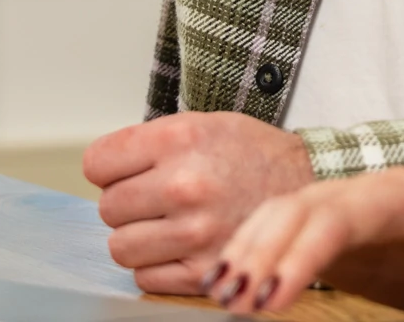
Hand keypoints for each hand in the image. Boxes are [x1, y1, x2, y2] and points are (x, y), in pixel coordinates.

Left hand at [83, 112, 314, 294]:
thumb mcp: (204, 125)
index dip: (109, 169)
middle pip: (108, 208)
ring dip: (138, 238)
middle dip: (126, 204)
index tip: (123, 172)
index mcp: (181, 140)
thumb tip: (101, 169)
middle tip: (155, 198)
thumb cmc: (252, 155)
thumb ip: (151, 142)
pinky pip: (145, 278)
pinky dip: (156, 266)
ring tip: (166, 224)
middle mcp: (185, 185)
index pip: (97, 163)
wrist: (307, 186)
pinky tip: (179, 247)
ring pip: (121, 247)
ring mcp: (195, 232)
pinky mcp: (204, 271)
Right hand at [213, 166, 403, 316]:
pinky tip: (223, 282)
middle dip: (260, 253)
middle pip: (297, 209)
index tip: (271, 298)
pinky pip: (280, 232)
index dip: (300, 254)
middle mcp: (366, 193)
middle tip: (231, 302)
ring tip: (219, 295)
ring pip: (280, 215)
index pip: (338, 217)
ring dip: (246, 251)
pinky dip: (249, 252)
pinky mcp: (335, 234)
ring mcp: (346, 210)